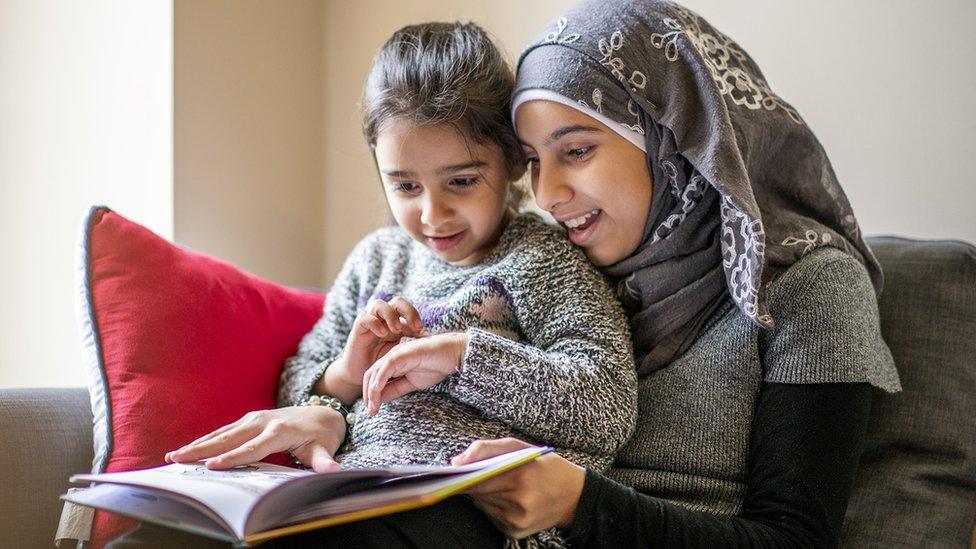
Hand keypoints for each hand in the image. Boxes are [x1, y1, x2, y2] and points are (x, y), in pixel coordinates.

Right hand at [163, 406, 346, 471]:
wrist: (322, 412)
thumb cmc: (321, 435)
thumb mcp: (324, 448)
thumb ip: (325, 461)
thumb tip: (334, 471)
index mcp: (279, 430)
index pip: (253, 448)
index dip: (234, 457)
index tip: (214, 466)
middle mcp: (263, 421)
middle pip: (230, 438)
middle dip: (203, 449)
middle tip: (179, 459)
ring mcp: (254, 418)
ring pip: (222, 433)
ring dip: (198, 444)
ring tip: (175, 455)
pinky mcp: (249, 419)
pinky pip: (224, 431)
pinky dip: (206, 440)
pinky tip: (189, 449)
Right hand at [324, 296, 426, 403]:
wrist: (362, 376)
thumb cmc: (384, 364)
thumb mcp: (401, 353)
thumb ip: (412, 343)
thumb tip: (431, 337)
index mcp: (396, 322)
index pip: (408, 309)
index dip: (417, 317)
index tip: (424, 333)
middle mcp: (383, 319)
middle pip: (396, 302)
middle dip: (407, 310)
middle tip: (415, 326)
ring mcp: (370, 322)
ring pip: (378, 304)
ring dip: (390, 315)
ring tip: (397, 330)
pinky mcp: (357, 329)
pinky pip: (364, 317)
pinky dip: (374, 323)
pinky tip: (382, 333)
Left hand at [362, 332, 466, 415]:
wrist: (453, 354)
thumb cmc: (436, 366)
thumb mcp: (412, 383)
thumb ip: (396, 389)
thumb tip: (381, 400)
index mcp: (392, 363)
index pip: (374, 378)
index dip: (370, 395)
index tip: (372, 411)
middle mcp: (391, 357)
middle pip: (370, 375)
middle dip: (368, 395)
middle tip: (371, 412)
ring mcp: (396, 354)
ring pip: (376, 372)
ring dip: (372, 392)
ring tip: (373, 407)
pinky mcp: (403, 353)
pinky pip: (387, 367)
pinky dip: (380, 379)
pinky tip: (376, 391)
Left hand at [451, 438, 585, 538]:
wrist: (575, 496)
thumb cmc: (544, 466)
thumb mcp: (519, 447)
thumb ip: (486, 449)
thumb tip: (456, 462)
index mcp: (521, 476)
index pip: (478, 479)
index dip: (462, 476)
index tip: (450, 473)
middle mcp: (519, 501)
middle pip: (478, 493)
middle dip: (472, 483)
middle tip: (471, 474)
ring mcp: (517, 520)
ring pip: (482, 505)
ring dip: (483, 495)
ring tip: (499, 484)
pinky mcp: (515, 532)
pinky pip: (491, 516)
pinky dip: (493, 506)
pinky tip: (506, 498)